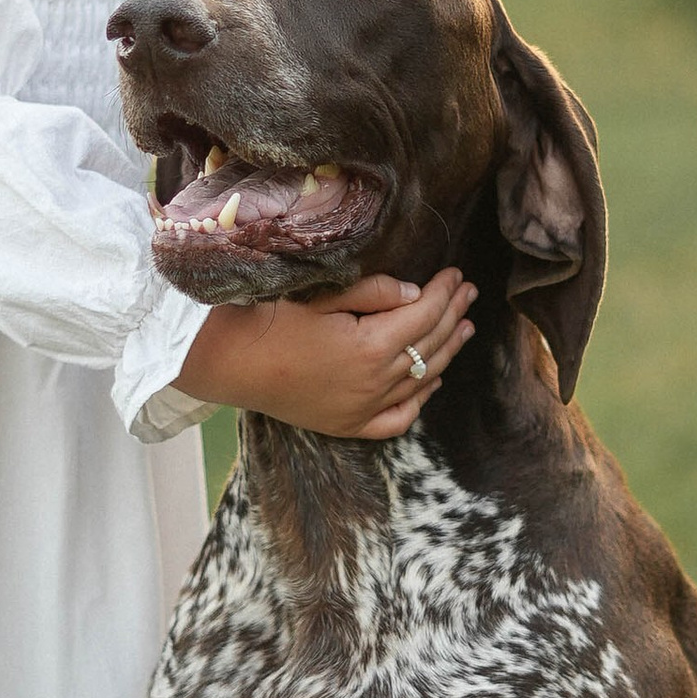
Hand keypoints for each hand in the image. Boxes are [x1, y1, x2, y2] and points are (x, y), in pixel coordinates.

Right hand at [180, 269, 475, 440]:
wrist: (227, 363)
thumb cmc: (269, 320)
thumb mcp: (322, 296)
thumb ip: (373, 294)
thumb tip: (416, 292)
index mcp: (371, 348)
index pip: (424, 314)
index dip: (444, 292)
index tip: (456, 273)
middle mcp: (375, 384)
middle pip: (430, 345)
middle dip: (453, 315)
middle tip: (468, 292)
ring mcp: (364, 409)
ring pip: (422, 380)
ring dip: (447, 352)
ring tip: (464, 328)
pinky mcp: (348, 424)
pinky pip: (398, 418)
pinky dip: (420, 399)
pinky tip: (432, 382)